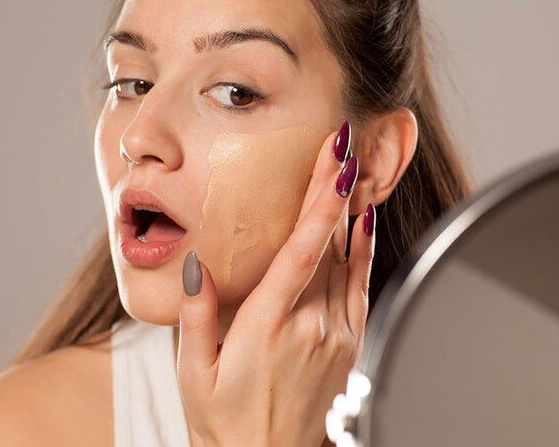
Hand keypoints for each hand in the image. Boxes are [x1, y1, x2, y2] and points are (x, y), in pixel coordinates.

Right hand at [177, 123, 375, 445]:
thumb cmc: (226, 420)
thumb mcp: (194, 372)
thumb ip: (198, 316)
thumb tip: (197, 266)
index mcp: (267, 326)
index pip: (301, 249)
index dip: (321, 201)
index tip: (333, 161)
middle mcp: (310, 325)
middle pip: (329, 243)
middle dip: (337, 187)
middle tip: (344, 140)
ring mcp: (336, 335)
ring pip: (349, 260)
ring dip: (353, 210)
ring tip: (357, 164)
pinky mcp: (350, 345)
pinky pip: (362, 286)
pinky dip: (364, 249)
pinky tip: (365, 221)